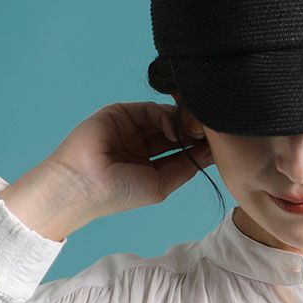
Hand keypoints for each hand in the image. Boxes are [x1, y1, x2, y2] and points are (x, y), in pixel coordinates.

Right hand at [45, 100, 212, 221]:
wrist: (84, 183)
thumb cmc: (119, 193)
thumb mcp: (161, 185)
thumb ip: (184, 167)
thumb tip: (209, 153)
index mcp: (150, 167)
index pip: (180, 152)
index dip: (198, 148)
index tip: (219, 147)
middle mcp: (142, 147)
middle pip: (175, 133)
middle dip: (193, 133)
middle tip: (211, 133)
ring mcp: (131, 129)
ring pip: (165, 119)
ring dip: (183, 123)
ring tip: (195, 131)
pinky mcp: (121, 113)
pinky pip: (150, 109)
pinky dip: (166, 115)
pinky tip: (174, 128)